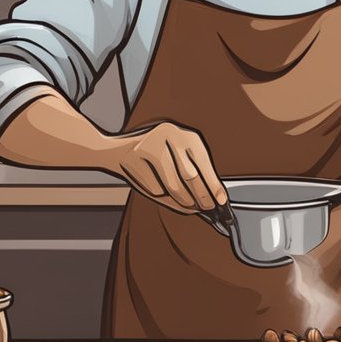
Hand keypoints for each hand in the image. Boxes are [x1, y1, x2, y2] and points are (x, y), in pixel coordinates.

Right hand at [106, 122, 227, 213]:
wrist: (120, 150)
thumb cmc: (157, 153)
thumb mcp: (180, 154)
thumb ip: (196, 171)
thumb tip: (213, 196)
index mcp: (184, 134)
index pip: (204, 163)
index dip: (213, 185)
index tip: (220, 200)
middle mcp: (169, 137)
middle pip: (190, 176)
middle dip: (201, 197)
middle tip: (206, 207)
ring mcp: (151, 148)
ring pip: (173, 186)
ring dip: (184, 201)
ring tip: (190, 205)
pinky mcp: (137, 161)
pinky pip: (156, 189)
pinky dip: (164, 198)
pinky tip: (167, 196)